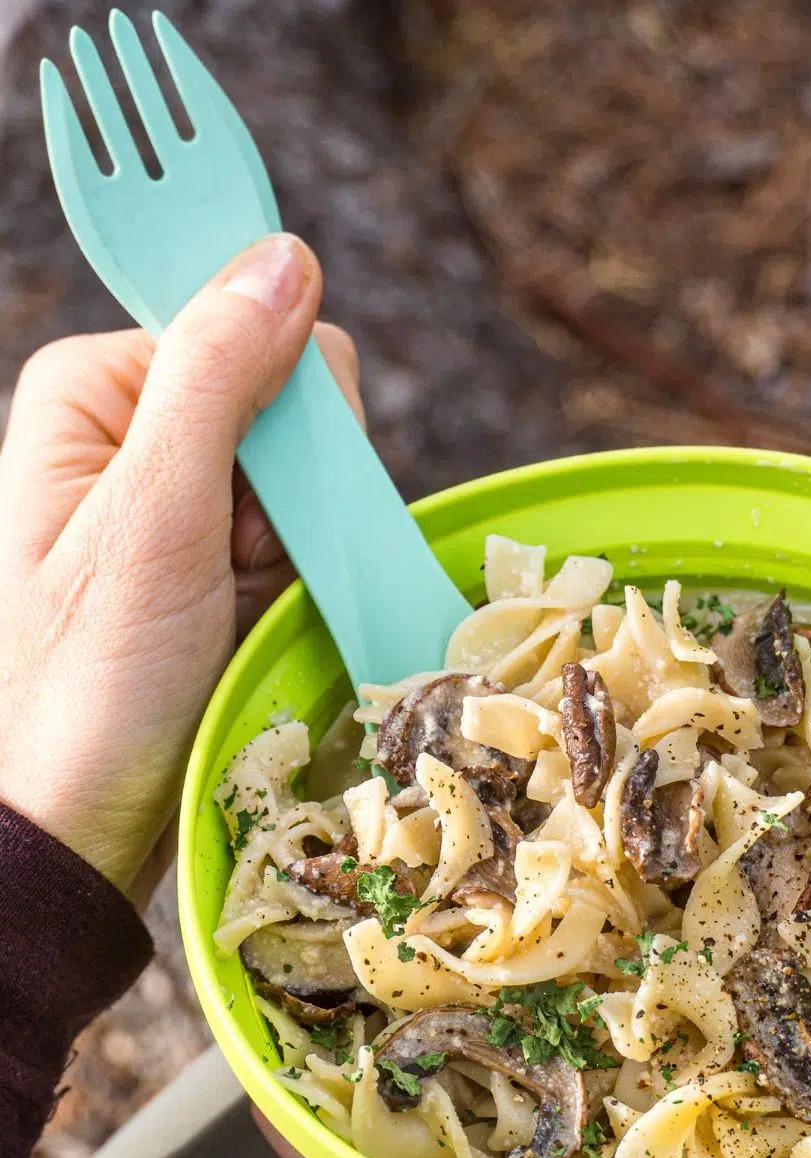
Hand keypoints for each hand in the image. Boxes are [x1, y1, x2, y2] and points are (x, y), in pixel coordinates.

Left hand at [0, 232, 362, 898]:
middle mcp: (136, 429)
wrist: (79, 825)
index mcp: (96, 388)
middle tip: (236, 568)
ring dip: (296, 549)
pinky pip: (306, 539)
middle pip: (292, 400)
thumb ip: (218, 379)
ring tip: (235, 610)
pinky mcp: (216, 560)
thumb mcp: (152, 521)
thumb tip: (285, 260)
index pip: (250, 323)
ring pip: (311, 477)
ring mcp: (181, 498)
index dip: (277, 407)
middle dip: (290, 492)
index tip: (248, 498)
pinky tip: (254, 626)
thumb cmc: (88, 686)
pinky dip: (299, 586)